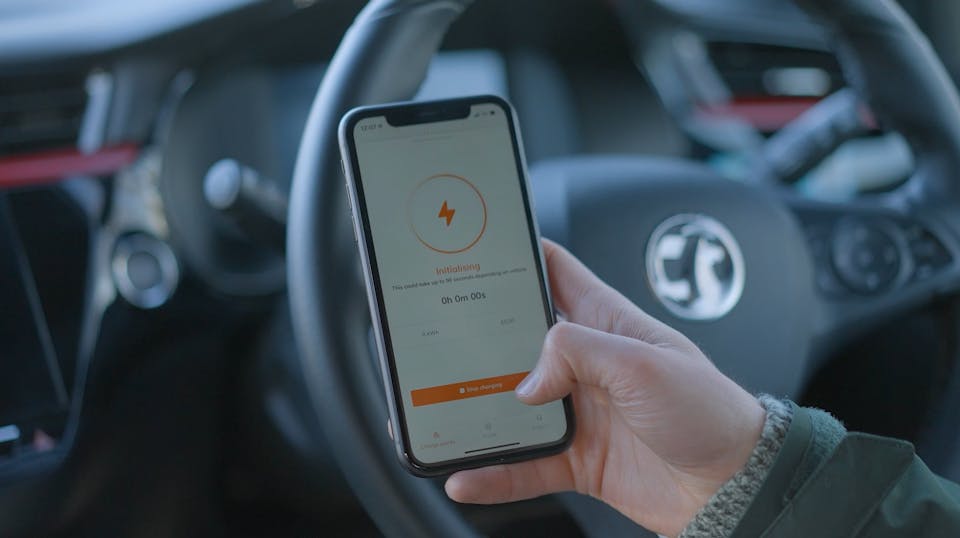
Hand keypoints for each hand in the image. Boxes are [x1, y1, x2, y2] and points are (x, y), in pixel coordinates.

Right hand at [445, 239, 764, 536]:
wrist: (733, 486)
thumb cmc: (708, 411)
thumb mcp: (644, 364)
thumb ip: (578, 354)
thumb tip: (526, 380)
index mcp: (605, 321)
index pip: (554, 270)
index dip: (516, 254)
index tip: (474, 247)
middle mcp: (585, 362)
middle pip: (516, 340)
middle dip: (478, 339)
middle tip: (436, 337)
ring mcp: (578, 410)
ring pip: (512, 407)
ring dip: (478, 412)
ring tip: (438, 415)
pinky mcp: (576, 456)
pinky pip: (524, 464)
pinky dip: (494, 473)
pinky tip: (467, 476)